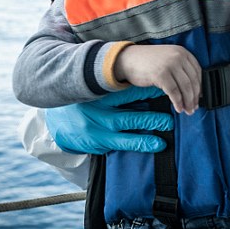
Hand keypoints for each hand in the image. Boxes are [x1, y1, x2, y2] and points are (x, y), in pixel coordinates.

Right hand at [45, 86, 172, 154]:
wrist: (58, 122)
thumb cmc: (85, 103)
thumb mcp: (98, 92)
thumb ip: (118, 89)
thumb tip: (148, 84)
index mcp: (102, 94)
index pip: (128, 90)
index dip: (147, 90)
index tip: (164, 88)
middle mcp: (101, 110)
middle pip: (129, 110)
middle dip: (151, 112)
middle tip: (171, 111)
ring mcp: (100, 128)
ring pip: (129, 128)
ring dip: (150, 128)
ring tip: (167, 128)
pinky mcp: (101, 142)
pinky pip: (125, 143)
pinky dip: (142, 143)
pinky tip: (156, 144)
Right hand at [113, 44, 201, 114]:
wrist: (128, 59)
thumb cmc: (148, 62)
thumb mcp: (168, 58)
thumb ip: (180, 68)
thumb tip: (193, 89)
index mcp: (182, 52)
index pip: (198, 71)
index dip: (200, 86)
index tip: (200, 97)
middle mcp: (178, 56)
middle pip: (193, 80)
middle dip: (195, 97)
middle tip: (194, 107)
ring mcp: (170, 65)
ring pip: (185, 87)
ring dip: (188, 102)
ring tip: (188, 110)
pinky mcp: (161, 75)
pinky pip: (174, 92)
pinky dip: (178, 102)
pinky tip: (178, 108)